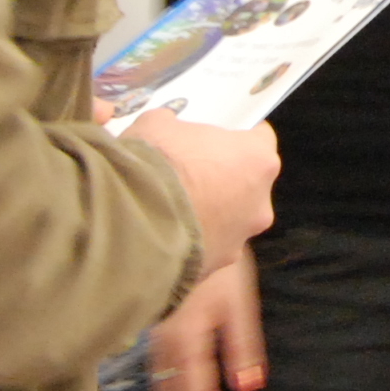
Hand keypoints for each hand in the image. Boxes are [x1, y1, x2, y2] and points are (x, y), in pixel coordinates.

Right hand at [127, 111, 277, 273]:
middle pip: (248, 185)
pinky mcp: (216, 267)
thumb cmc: (155, 161)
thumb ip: (175, 128)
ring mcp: (240, 239)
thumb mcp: (159, 124)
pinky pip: (207, 247)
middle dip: (223, 180)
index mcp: (257, 159)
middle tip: (189, 175)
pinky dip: (191, 242)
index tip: (216, 138)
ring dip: (209, 215)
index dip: (236, 137)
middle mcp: (260, 203)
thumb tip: (169, 130)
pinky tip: (163, 235)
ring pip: (230, 221)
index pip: (260, 140)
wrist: (129, 221)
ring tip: (172, 210)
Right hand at [149, 256, 263, 390]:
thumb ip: (242, 347)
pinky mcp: (154, 329)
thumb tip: (248, 387)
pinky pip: (157, 372)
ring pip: (162, 386)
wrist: (185, 225)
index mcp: (187, 339)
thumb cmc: (219, 264)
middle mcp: (164, 343)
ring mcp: (155, 336)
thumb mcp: (238, 303)